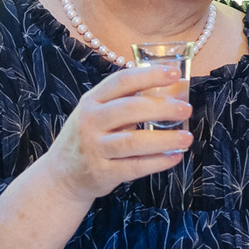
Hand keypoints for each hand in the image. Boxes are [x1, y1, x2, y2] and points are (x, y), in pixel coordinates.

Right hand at [41, 63, 191, 202]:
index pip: (121, 82)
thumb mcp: (95, 113)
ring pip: (133, 141)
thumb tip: (167, 91)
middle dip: (162, 107)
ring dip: (164, 139)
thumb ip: (122, 101)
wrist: (62, 175)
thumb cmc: (88, 138)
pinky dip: (158, 162)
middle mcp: (91, 122)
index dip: (149, 75)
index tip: (174, 74)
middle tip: (186, 109)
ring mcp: (95, 148)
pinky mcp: (103, 172)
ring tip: (186, 137)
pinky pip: (135, 166)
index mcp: (92, 101)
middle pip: (130, 109)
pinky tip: (174, 157)